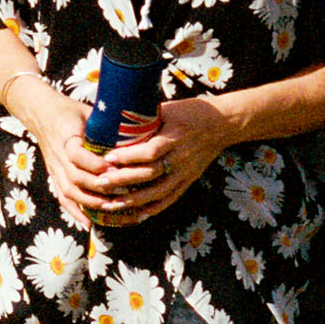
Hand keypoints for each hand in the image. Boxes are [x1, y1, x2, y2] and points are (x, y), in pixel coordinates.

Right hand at [12, 79, 125, 225]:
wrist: (43, 115)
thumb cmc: (72, 112)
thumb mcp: (89, 112)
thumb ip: (108, 124)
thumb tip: (139, 128)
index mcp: (66, 136)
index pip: (77, 154)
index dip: (95, 163)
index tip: (115, 168)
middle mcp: (58, 155)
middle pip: (75, 177)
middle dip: (98, 187)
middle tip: (121, 192)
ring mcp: (54, 169)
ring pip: (69, 190)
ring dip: (90, 202)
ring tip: (111, 208)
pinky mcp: (54, 177)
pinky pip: (63, 198)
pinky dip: (75, 212)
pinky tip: (89, 224)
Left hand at [92, 96, 229, 224]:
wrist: (223, 124)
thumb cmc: (192, 112)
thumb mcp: (170, 108)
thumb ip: (146, 117)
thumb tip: (116, 117)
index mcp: (175, 137)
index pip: (150, 151)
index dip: (128, 156)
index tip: (107, 157)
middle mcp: (181, 158)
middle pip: (150, 173)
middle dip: (123, 180)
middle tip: (101, 183)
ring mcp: (186, 172)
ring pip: (158, 191)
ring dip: (134, 200)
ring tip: (112, 204)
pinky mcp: (189, 180)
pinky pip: (171, 198)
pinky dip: (154, 208)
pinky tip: (137, 215)